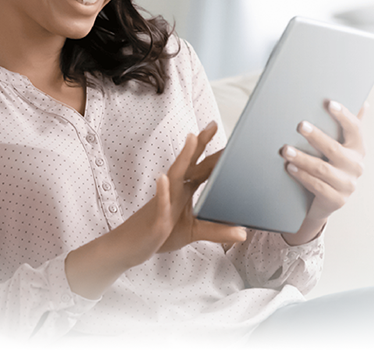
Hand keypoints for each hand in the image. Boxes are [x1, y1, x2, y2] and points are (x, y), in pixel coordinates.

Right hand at [65, 121, 244, 298]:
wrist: (130, 248)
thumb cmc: (160, 234)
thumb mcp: (194, 232)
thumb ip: (217, 231)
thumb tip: (243, 233)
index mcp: (184, 190)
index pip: (201, 167)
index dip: (214, 153)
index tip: (228, 138)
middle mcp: (174, 190)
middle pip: (189, 163)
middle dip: (200, 144)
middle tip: (212, 125)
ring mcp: (164, 201)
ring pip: (175, 175)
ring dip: (183, 157)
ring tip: (192, 138)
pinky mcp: (156, 217)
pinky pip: (160, 203)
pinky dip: (162, 191)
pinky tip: (163, 179)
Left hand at [280, 101, 367, 245]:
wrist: (324, 200)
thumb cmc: (329, 164)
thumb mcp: (338, 145)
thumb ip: (347, 125)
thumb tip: (363, 101)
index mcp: (358, 148)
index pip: (355, 128)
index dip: (343, 115)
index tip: (329, 103)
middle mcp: (356, 166)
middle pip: (334, 149)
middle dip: (316, 136)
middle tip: (300, 125)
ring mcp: (348, 185)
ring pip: (322, 169)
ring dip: (302, 158)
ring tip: (285, 150)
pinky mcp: (337, 200)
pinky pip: (317, 186)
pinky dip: (302, 176)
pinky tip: (290, 167)